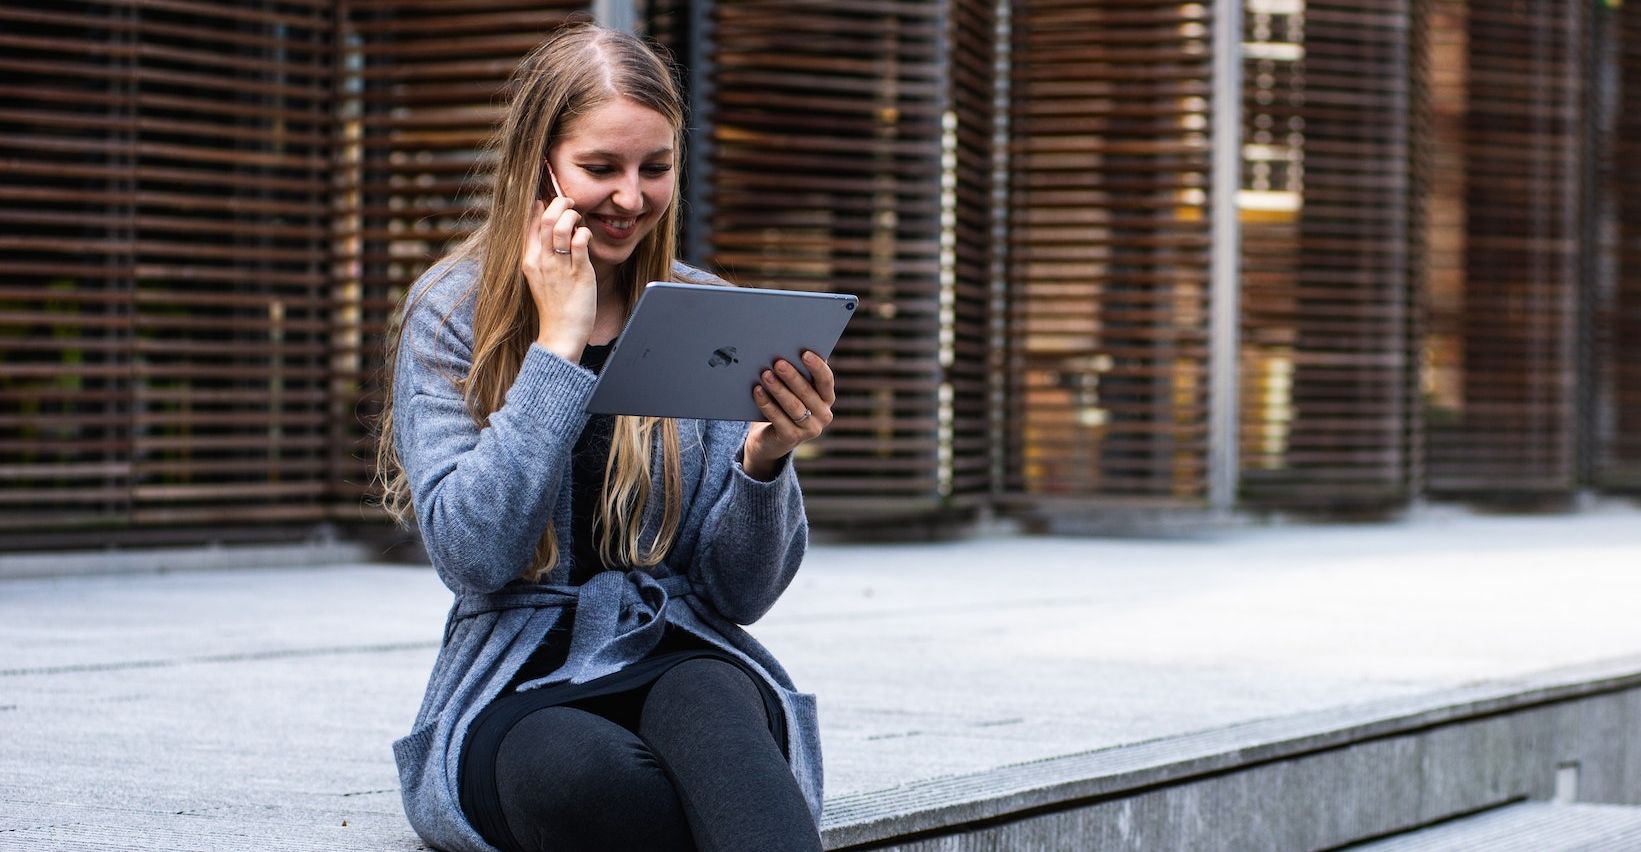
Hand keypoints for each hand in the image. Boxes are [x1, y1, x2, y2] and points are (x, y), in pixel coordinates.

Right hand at [521, 196, 594, 359]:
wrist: (560, 334)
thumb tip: (548, 231)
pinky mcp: (579, 273)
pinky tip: (587, 235)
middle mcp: (542, 261)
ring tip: (578, 217)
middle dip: (559, 204)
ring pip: (562, 227)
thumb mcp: (539, 278)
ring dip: (572, 215)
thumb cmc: (554, 306)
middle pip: (546, 219)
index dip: (540, 207)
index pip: (530, 224)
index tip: (549, 201)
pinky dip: (584, 232)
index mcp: (529, 261)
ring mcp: (559, 267)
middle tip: (569, 202)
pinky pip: (580, 242)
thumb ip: (541, 255)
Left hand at [743, 351, 835, 479]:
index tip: (804, 353)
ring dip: (778, 389)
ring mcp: (809, 429)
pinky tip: (757, 391)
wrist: (769, 439)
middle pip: (807, 392)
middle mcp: (823, 415)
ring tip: (765, 375)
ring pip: (793, 406)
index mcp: (827, 398)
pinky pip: (778, 419)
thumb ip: (798, 373)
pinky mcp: (791, 438)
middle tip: (778, 362)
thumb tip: (790, 348)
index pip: (826, 380)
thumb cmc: (782, 405)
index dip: (817, 367)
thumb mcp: (793, 390)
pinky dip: (767, 404)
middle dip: (792, 376)